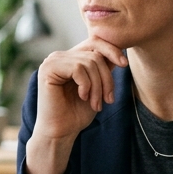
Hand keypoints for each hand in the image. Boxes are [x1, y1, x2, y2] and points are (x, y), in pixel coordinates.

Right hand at [25, 38, 126, 173]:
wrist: (61, 132)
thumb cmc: (77, 113)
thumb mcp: (97, 87)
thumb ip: (103, 68)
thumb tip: (120, 50)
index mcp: (71, 58)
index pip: (95, 42)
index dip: (112, 50)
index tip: (124, 64)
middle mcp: (60, 56)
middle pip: (95, 53)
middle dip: (107, 78)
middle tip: (108, 99)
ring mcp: (53, 61)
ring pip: (89, 62)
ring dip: (98, 86)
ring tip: (96, 104)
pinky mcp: (48, 69)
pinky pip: (78, 68)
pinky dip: (86, 85)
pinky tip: (83, 97)